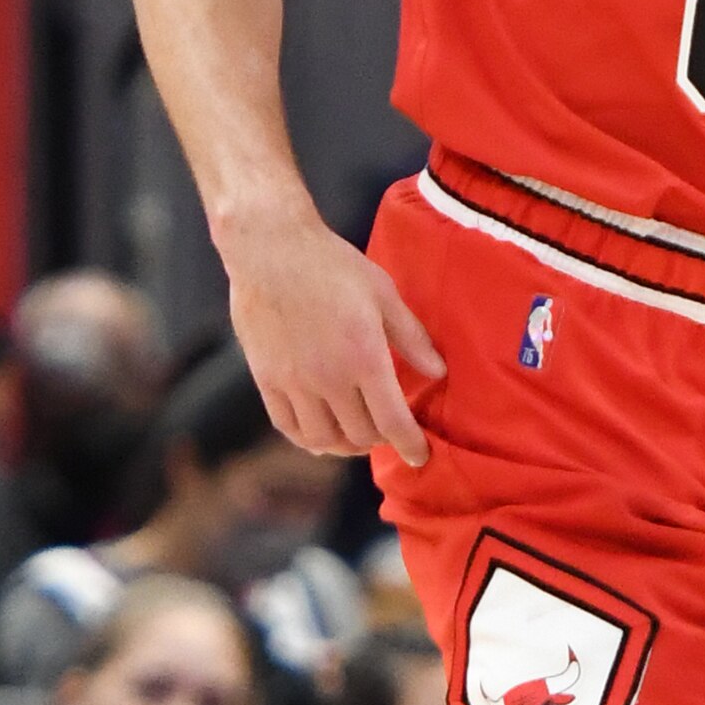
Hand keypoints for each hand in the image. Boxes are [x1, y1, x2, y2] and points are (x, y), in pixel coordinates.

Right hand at [219, 202, 441, 465]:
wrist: (270, 248)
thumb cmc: (332, 265)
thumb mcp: (383, 294)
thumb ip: (411, 337)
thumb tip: (438, 372)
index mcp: (363, 357)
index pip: (392, 422)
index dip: (409, 445)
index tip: (419, 457)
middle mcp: (328, 377)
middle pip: (360, 435)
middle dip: (380, 440)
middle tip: (388, 430)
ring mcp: (294, 382)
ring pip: (323, 440)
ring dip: (345, 445)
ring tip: (357, 436)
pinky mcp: (267, 379)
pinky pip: (288, 426)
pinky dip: (308, 439)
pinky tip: (321, 435)